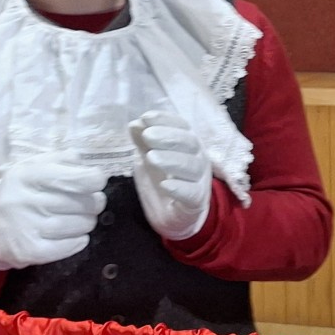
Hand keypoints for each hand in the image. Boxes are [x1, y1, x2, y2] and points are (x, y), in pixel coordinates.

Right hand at [0, 155, 107, 270]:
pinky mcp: (27, 251)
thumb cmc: (22, 192)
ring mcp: (25, 227)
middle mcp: (24, 200)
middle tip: (91, 203)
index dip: (95, 180)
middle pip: (82, 203)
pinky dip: (78, 242)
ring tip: (80, 218)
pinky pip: (68, 247)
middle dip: (94, 203)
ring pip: (79, 225)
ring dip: (87, 222)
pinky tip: (77, 236)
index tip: (97, 182)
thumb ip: (64, 160)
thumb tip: (88, 167)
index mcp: (27, 175)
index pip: (76, 178)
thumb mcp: (36, 166)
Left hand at [128, 110, 212, 240]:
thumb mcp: (151, 159)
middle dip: (168, 137)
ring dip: (172, 160)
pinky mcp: (197, 201)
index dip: (166, 120)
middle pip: (189, 143)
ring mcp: (200, 179)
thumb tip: (134, 123)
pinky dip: (179, 188)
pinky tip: (165, 185)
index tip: (146, 117)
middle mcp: (198, 158)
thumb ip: (144, 143)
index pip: (182, 126)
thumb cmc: (166, 181)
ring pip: (192, 166)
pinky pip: (191, 193)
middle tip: (147, 135)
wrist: (176, 217)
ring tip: (151, 157)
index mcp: (188, 144)